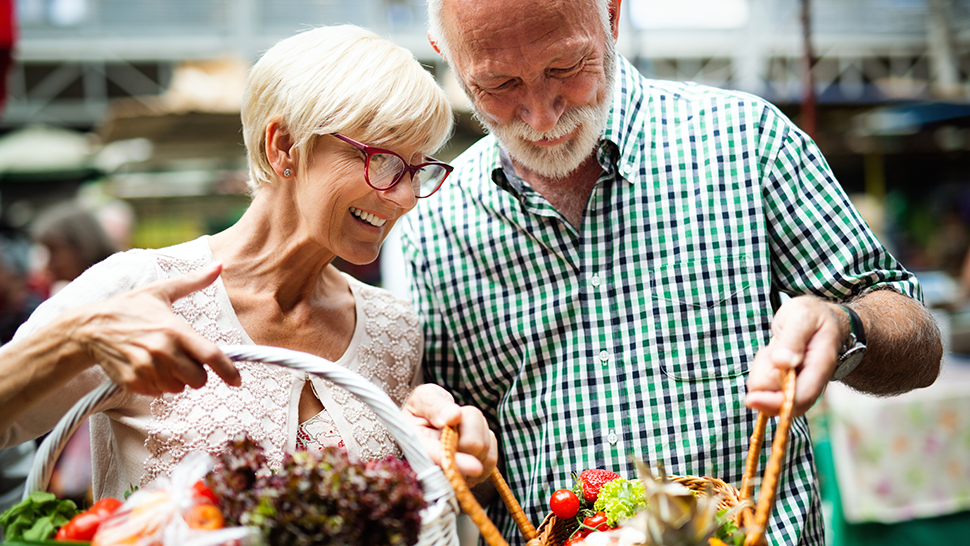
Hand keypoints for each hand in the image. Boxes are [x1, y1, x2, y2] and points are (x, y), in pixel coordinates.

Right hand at [67, 263, 240, 396]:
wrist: (90, 328)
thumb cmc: (129, 308)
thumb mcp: (161, 291)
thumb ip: (194, 281)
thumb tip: (219, 265)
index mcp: (174, 329)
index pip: (210, 355)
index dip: (228, 371)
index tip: (237, 381)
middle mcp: (162, 351)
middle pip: (198, 379)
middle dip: (197, 372)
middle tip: (185, 359)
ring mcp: (147, 369)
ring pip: (179, 388)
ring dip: (177, 379)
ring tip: (162, 360)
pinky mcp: (134, 383)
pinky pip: (159, 393)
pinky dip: (159, 384)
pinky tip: (149, 367)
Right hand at [402, 384, 496, 486]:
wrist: (429, 420)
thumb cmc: (423, 408)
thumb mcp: (423, 398)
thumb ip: (435, 406)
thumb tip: (454, 416)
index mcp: (416, 446)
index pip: (439, 458)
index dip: (458, 462)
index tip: (475, 467)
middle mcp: (434, 468)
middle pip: (471, 446)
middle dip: (470, 424)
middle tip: (456, 416)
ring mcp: (453, 476)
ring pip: (484, 449)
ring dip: (478, 430)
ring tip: (460, 425)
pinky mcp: (469, 479)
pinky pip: (491, 458)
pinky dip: (486, 440)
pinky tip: (470, 435)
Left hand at [744, 296, 842, 415]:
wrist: (817, 319)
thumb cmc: (811, 316)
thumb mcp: (802, 315)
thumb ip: (793, 338)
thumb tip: (783, 362)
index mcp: (821, 365)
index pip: (802, 396)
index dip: (776, 402)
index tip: (752, 398)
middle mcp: (812, 382)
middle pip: (779, 400)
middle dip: (763, 379)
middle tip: (770, 352)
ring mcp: (799, 385)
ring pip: (766, 392)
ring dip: (762, 370)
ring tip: (774, 349)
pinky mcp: (786, 385)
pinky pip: (763, 385)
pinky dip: (760, 370)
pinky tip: (771, 355)